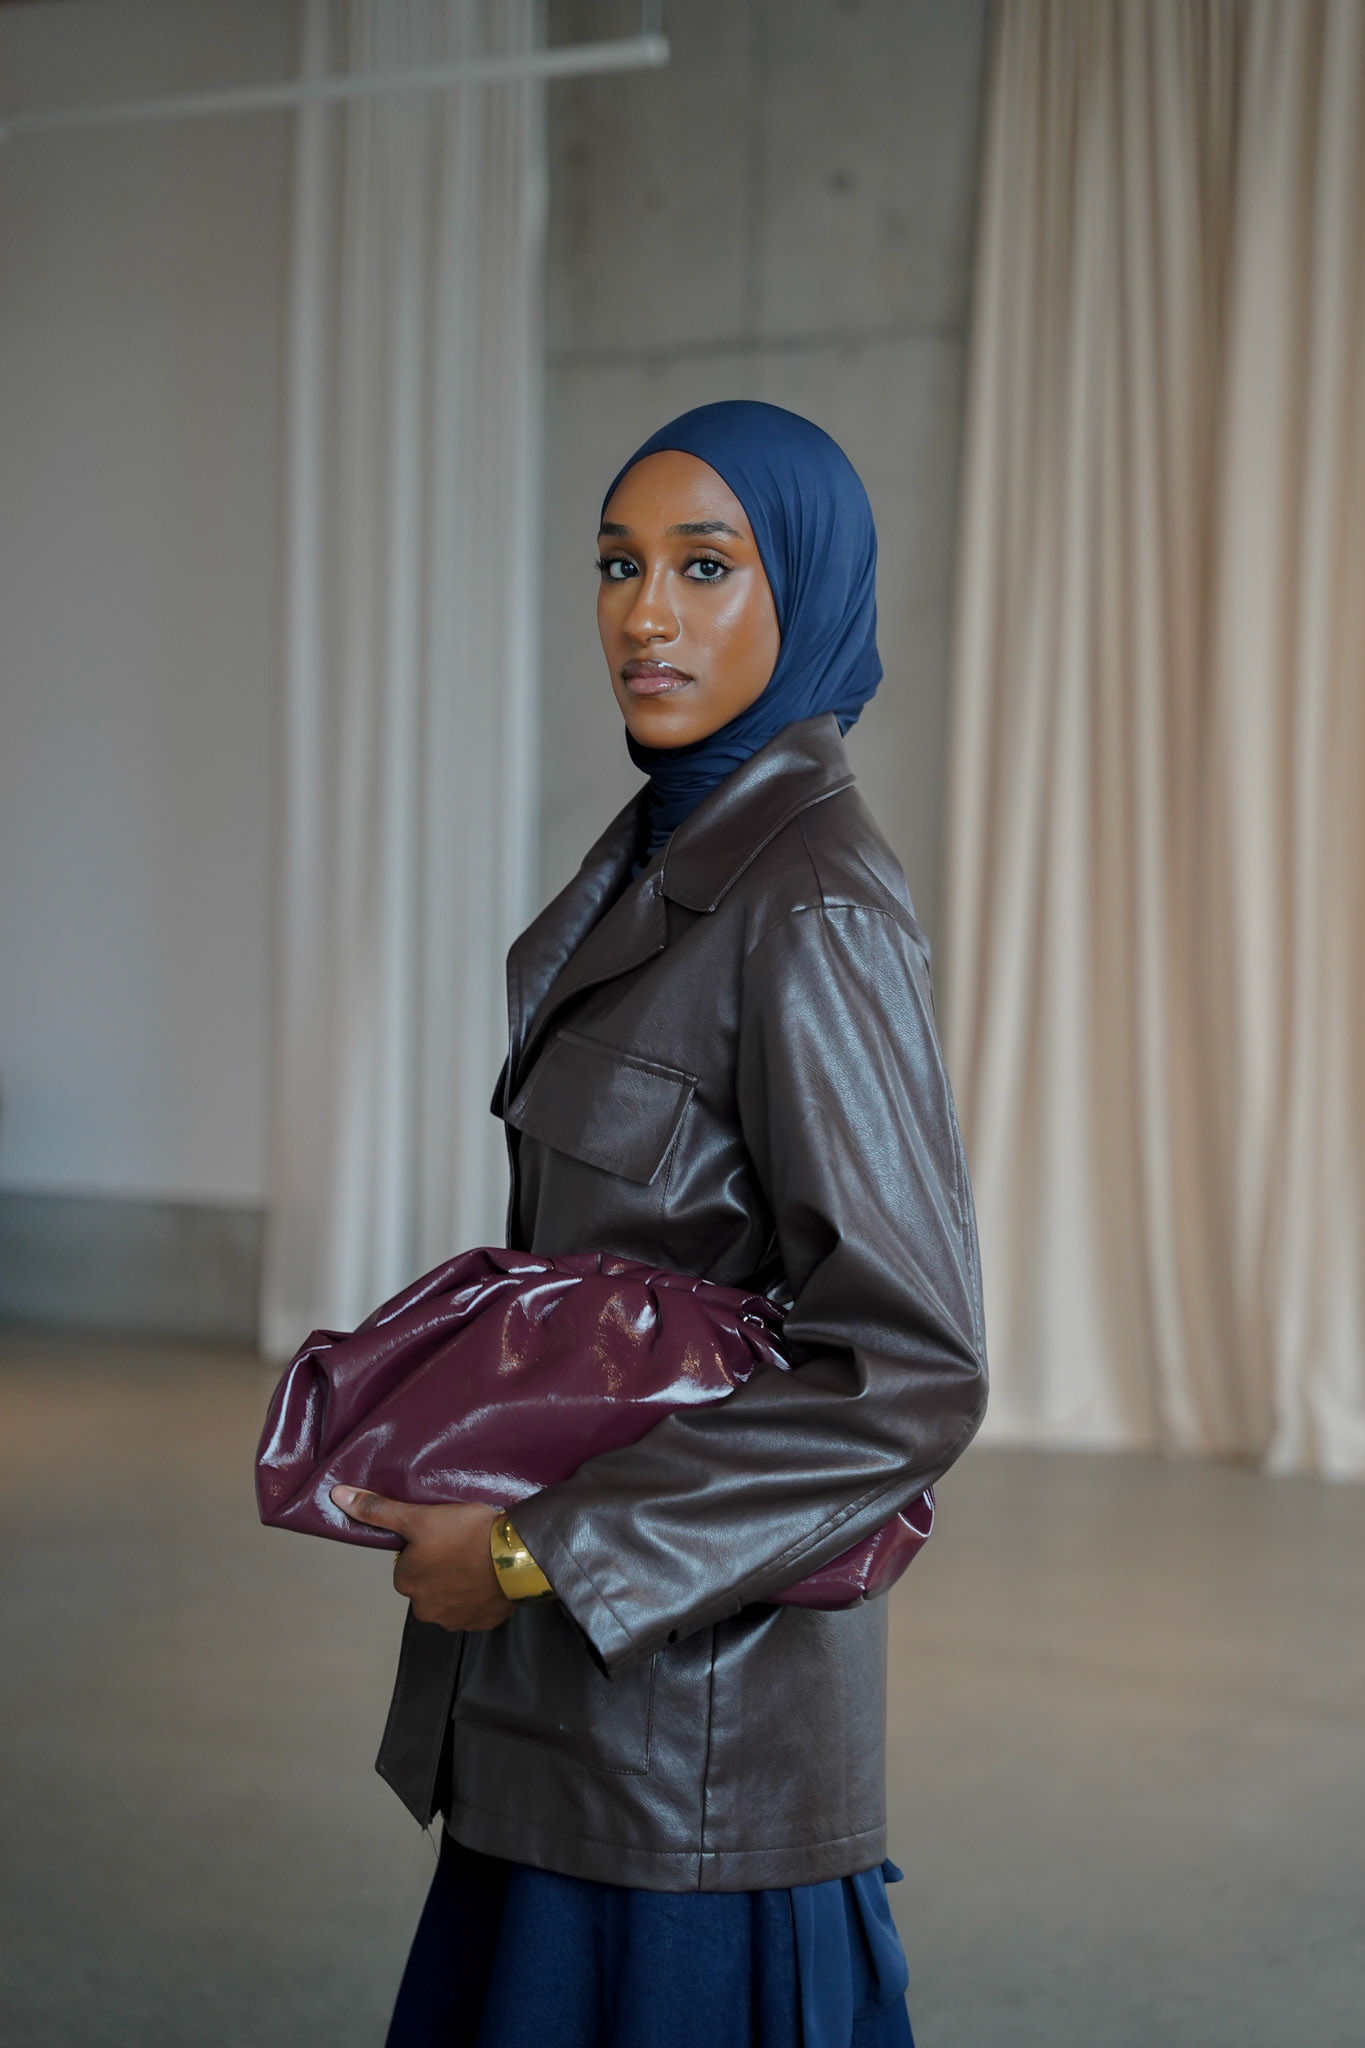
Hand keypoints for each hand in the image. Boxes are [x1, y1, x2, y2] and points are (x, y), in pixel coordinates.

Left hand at [330, 1486, 511, 1632]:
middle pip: (428, 1582)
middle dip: (441, 1567)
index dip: (424, 1546)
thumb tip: (337, 1497)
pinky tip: (490, 1575)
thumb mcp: (418, 1516)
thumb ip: (378, 1509)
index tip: (444, 1533)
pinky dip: (481, 1594)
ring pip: (452, 1596)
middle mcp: (425, 1609)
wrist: (516, 1556)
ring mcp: (456, 1620)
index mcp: (406, 1583)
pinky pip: (476, 1608)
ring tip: (479, 1557)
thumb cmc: (464, 1534)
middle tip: (463, 1543)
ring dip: (461, 1582)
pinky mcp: (483, 1623)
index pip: (408, 1563)